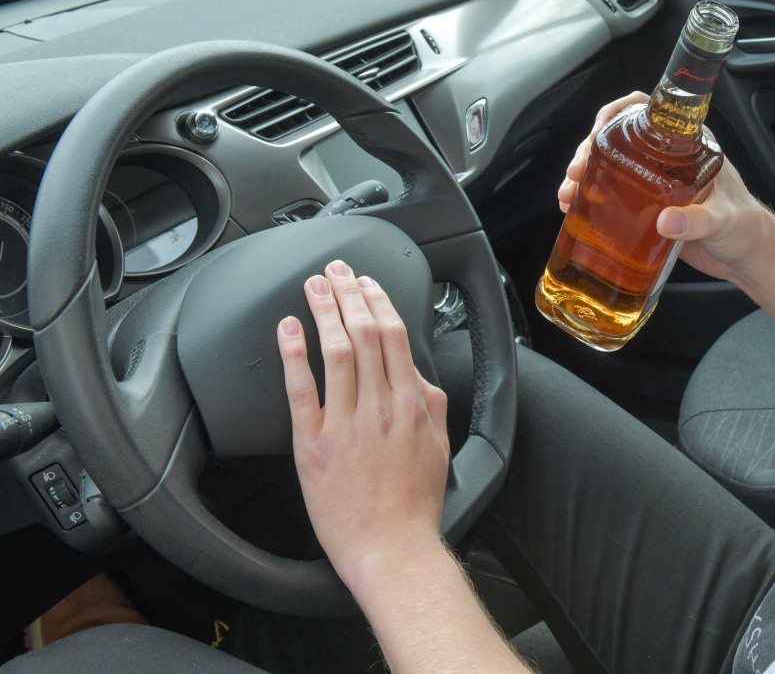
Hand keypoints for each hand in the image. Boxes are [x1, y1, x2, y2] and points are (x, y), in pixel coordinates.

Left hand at [277, 260, 449, 595]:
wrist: (392, 549)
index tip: (365, 282)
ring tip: (313, 287)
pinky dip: (295, 356)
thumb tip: (418, 375)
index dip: (378, 302)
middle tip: (335, 270)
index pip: (394, 337)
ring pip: (336, 353)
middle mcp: (380, 408)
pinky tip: (289, 330)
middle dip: (348, 295)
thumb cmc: (414, 505)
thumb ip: (429, 405)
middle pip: (364, 334)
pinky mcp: (313, 446)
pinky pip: (302, 392)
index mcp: (412, 405)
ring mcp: (345, 425)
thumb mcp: (439, 447)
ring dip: (323, 312)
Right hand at [558, 93, 774, 282]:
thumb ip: (697, 220)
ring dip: (584, 172)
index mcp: (688, 145)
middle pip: (619, 138)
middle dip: (590, 148)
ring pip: (609, 164)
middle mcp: (666, 159)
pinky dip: (589, 197)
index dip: (619, 111)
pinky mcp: (644, 207)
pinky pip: (611, 194)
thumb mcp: (723, 220)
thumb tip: (666, 221)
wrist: (744, 256)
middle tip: (578, 169)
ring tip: (568, 190)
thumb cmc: (744, 227)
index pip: (649, 110)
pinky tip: (574, 206)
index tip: (600, 126)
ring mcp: (652, 183)